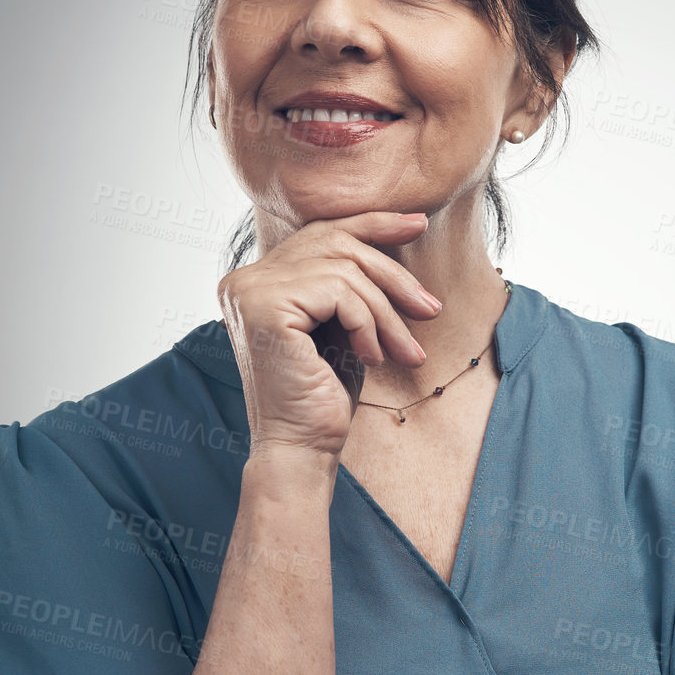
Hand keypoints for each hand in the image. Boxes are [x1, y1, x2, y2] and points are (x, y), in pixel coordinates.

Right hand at [217, 210, 441, 460]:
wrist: (301, 450)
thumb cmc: (323, 396)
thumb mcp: (342, 326)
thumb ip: (351, 283)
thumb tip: (400, 230)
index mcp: (256, 281)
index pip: (320, 233)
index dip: (372, 224)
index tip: (418, 224)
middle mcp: (244, 279)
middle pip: (335, 243)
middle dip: (392, 273)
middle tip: (430, 308)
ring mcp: (250, 290)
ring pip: (344, 270)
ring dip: (387, 313)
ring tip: (406, 352)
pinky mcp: (265, 306)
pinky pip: (339, 292)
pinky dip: (368, 324)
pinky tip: (372, 359)